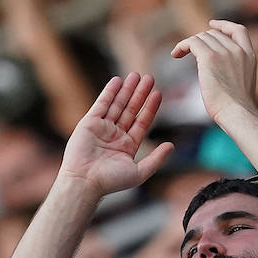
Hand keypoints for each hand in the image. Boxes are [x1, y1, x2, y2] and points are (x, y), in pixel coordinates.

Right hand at [60, 73, 174, 196]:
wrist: (85, 181)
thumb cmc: (110, 181)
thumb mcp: (139, 172)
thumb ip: (156, 159)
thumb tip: (172, 146)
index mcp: (126, 146)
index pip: (142, 122)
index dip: (150, 108)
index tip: (158, 94)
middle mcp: (114, 136)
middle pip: (130, 110)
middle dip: (139, 94)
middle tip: (149, 78)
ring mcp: (102, 128)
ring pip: (117, 105)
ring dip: (126, 90)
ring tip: (136, 75)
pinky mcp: (89, 123)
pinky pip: (101, 104)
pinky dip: (109, 92)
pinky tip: (117, 81)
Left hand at [171, 19, 257, 123]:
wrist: (238, 114)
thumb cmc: (238, 111)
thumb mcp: (242, 87)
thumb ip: (235, 75)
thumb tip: (224, 81)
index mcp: (250, 56)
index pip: (239, 30)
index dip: (224, 25)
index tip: (211, 24)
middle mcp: (238, 50)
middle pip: (214, 35)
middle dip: (199, 41)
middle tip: (187, 51)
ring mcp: (225, 52)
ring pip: (202, 37)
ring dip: (189, 44)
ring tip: (178, 54)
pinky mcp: (210, 58)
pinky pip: (192, 43)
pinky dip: (182, 46)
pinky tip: (175, 54)